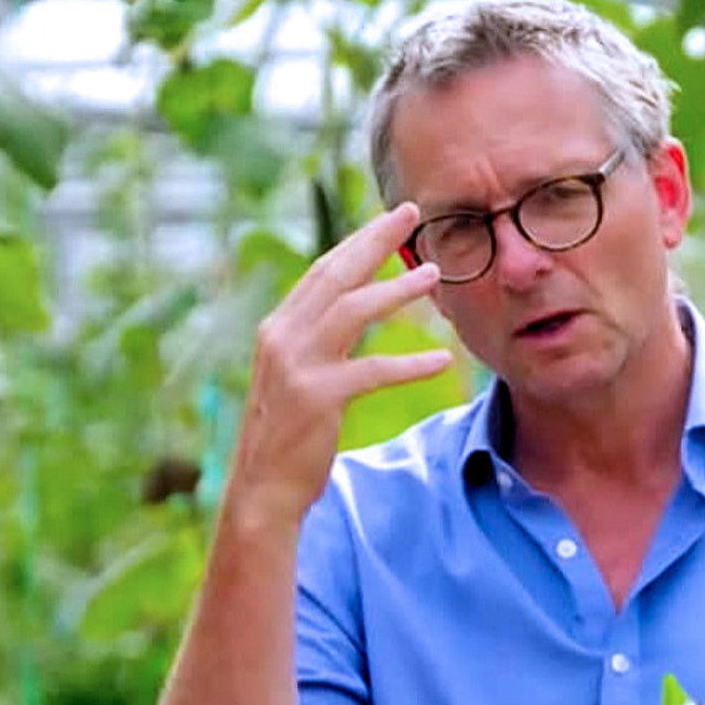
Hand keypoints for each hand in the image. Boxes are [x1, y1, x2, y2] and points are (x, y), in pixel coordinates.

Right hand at [228, 203, 449, 524]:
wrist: (261, 492)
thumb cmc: (286, 438)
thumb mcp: (294, 378)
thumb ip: (314, 343)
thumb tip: (347, 311)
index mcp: (277, 329)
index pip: (321, 273)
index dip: (356, 242)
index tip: (388, 219)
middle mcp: (281, 338)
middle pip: (334, 275)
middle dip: (374, 240)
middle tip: (411, 212)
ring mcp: (297, 366)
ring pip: (352, 311)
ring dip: (397, 290)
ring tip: (435, 275)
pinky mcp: (317, 399)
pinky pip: (372, 371)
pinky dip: (410, 366)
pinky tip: (443, 362)